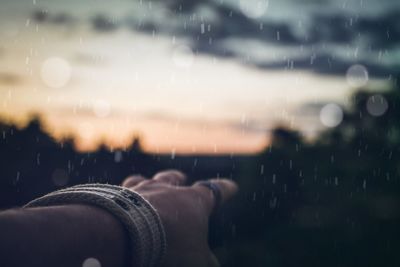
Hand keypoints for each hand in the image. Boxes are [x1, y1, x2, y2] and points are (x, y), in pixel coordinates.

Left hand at [122, 170, 237, 266]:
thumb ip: (206, 262)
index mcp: (193, 201)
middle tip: (180, 177)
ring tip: (144, 183)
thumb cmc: (170, 244)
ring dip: (146, 182)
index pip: (215, 192)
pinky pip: (119, 191)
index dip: (225, 190)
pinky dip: (121, 195)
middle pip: (173, 178)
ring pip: (144, 180)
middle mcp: (166, 190)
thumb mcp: (196, 260)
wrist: (127, 232)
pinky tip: (118, 201)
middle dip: (178, 178)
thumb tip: (213, 265)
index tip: (232, 186)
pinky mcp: (115, 196)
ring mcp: (140, 191)